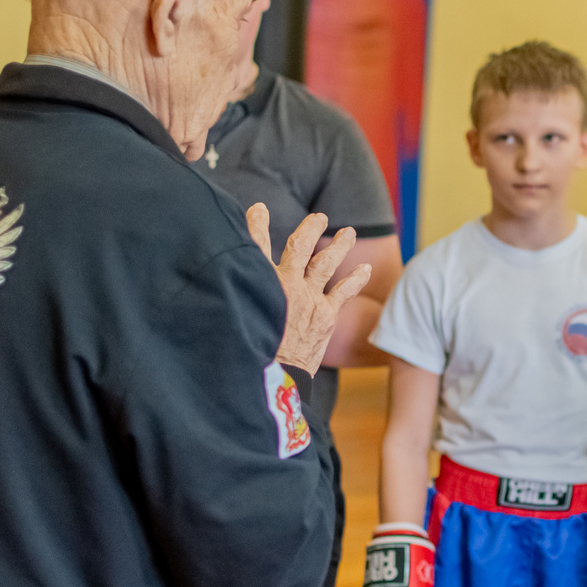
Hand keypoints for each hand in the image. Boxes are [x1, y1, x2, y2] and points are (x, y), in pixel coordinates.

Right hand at [249, 204, 368, 374]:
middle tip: (319, 217)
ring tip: (348, 233)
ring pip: (326, 263)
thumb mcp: (237, 316)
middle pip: (300, 246)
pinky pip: (344, 291)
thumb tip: (220, 284)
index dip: (256, 225)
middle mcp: (288, 285)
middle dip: (310, 228)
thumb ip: (237, 293)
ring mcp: (310, 299)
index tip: (259, 209)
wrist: (275, 377)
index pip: (256, 246)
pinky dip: (356, 279)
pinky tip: (366, 269)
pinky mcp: (326, 315)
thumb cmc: (251, 350)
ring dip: (339, 246)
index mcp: (263, 284)